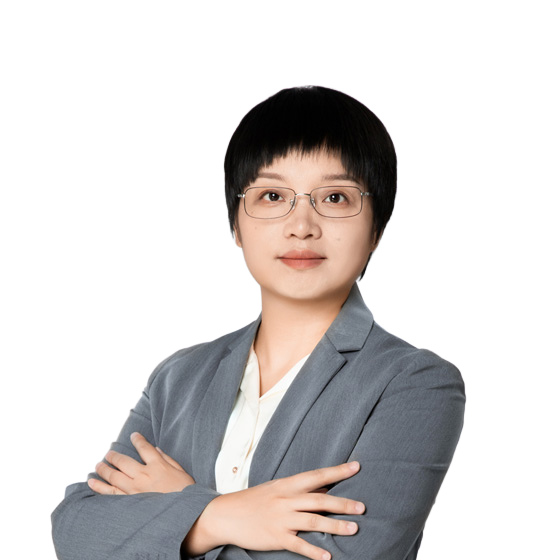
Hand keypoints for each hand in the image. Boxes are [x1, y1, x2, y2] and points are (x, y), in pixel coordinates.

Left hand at [88, 432, 194, 494]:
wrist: (184, 514)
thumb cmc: (185, 492)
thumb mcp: (180, 471)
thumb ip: (167, 459)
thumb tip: (156, 449)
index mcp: (158, 466)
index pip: (145, 448)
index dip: (138, 440)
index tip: (133, 435)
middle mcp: (144, 476)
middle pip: (124, 462)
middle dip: (114, 456)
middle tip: (108, 453)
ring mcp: (135, 490)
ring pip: (114, 477)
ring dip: (104, 469)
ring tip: (97, 465)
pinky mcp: (130, 502)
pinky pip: (111, 494)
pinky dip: (100, 487)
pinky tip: (92, 482)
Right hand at [184, 461, 364, 559]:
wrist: (226, 514)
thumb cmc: (254, 500)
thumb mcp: (276, 489)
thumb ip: (299, 490)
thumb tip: (326, 490)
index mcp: (287, 484)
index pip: (317, 475)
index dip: (337, 471)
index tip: (356, 466)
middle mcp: (286, 499)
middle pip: (319, 499)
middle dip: (342, 503)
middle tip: (362, 507)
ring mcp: (281, 519)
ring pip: (313, 521)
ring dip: (335, 526)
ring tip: (354, 529)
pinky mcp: (276, 537)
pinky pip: (299, 545)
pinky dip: (314, 551)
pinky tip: (328, 558)